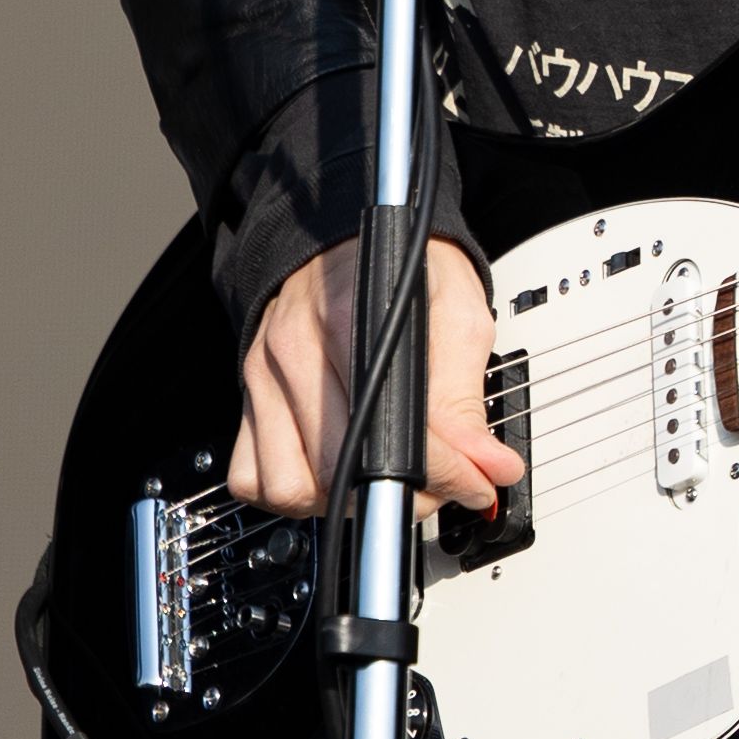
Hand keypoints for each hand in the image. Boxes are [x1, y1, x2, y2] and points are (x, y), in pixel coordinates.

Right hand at [228, 236, 526, 515]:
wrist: (349, 237)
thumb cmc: (405, 268)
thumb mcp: (457, 313)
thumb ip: (467, 398)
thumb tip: (490, 467)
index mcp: (346, 319)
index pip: (389, 428)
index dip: (441, 470)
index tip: (475, 482)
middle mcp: (294, 350)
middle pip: (337, 468)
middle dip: (402, 494)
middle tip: (439, 484)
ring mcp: (263, 377)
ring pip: (290, 485)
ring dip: (342, 501)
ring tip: (384, 479)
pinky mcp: (248, 401)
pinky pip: (251, 478)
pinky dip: (292, 492)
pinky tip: (332, 473)